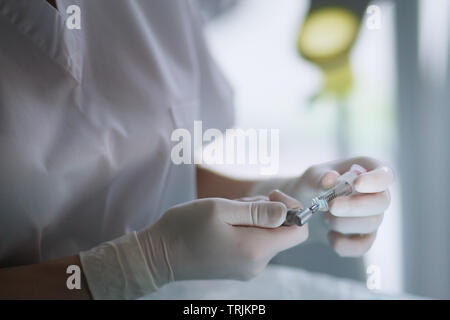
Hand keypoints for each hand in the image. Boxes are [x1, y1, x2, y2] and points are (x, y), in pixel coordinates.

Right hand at [137, 193, 307, 285]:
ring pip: (266, 235)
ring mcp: (247, 268)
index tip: (270, 197)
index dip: (291, 209)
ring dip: (252, 218)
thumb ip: (258, 211)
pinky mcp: (237, 268)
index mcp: (255, 248)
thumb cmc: (185, 228)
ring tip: (225, 214)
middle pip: (281, 232)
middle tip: (238, 204)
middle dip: (267, 211)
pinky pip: (253, 243)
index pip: (298, 231)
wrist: (158, 256)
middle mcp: (257, 263)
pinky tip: (222, 225)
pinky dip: (244, 229)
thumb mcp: (221, 209)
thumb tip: (286, 211)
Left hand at [283, 156, 393, 256]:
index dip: (376, 180)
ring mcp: (372, 216)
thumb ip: (318, 177)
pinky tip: (330, 236)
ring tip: (324, 217)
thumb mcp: (310, 177)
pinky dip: (344, 244)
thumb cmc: (312, 185)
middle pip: (382, 202)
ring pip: (372, 223)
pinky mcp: (364, 237)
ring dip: (344, 222)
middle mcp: (375, 194)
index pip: (385, 174)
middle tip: (332, 206)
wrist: (302, 207)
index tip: (357, 184)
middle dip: (355, 206)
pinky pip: (363, 245)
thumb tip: (331, 178)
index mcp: (367, 171)